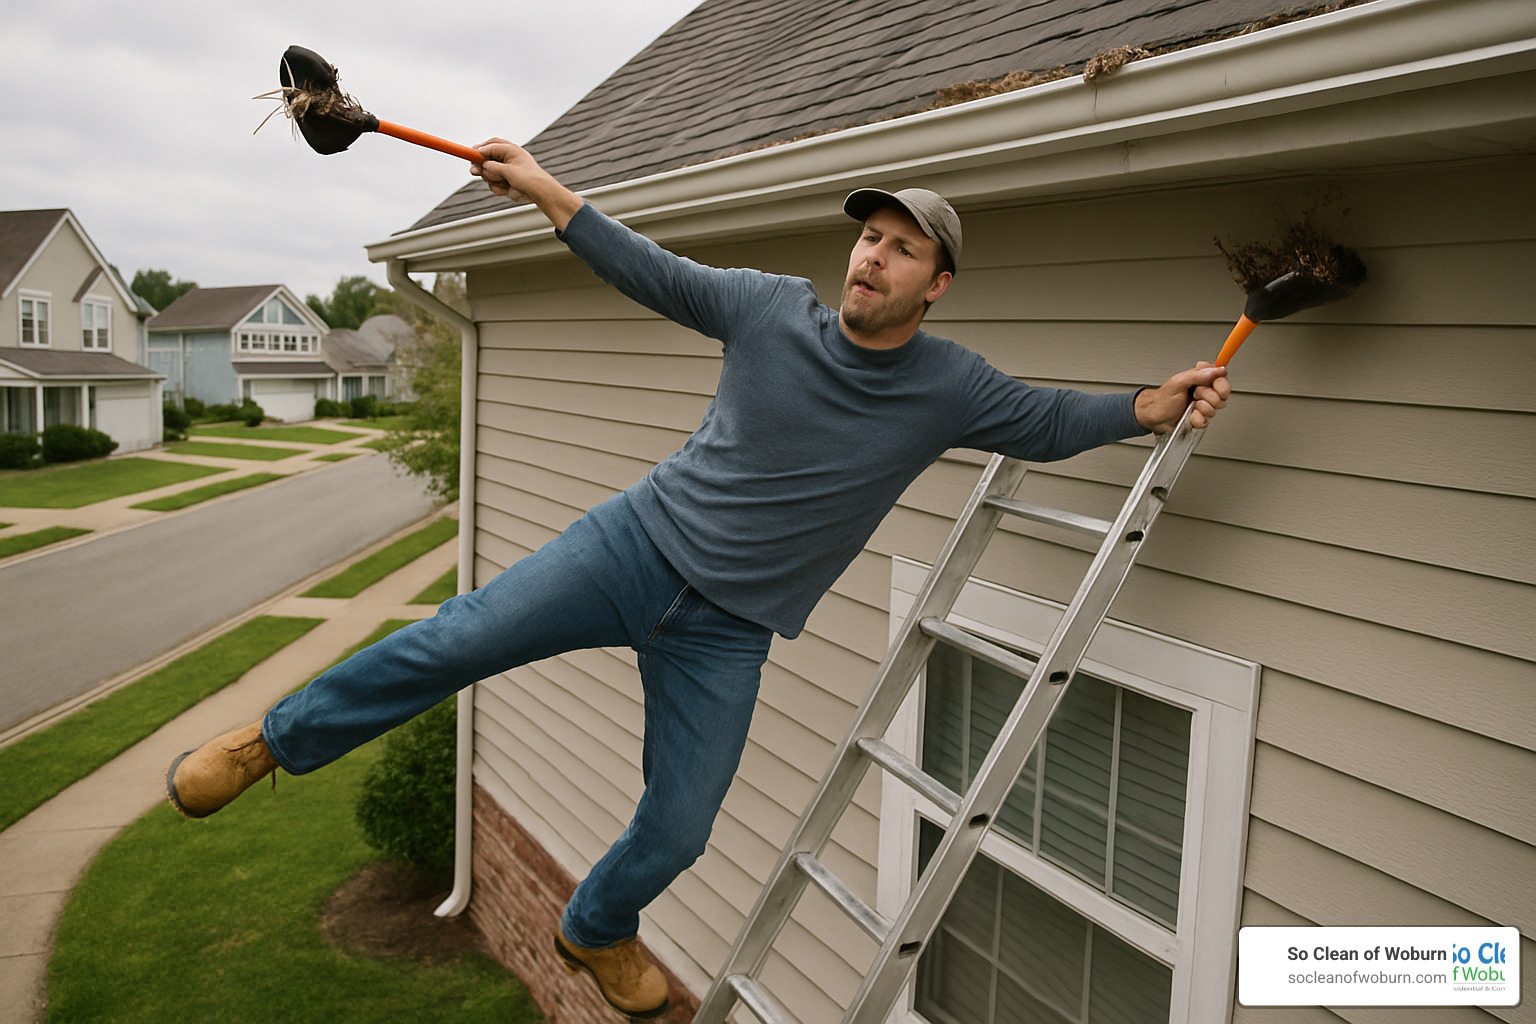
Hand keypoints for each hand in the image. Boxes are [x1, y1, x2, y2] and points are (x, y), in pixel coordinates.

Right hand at [469, 138, 583, 230]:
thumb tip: (481, 163)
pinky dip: (497, 187)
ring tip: (502, 183)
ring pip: (487, 173)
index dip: (479, 149)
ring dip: (491, 179)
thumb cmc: (529, 178)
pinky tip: (506, 190)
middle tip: (475, 171)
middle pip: (486, 158)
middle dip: (480, 166)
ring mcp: (505, 170)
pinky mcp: (504, 181)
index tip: (470, 154)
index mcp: (510, 150)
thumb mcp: (509, 170)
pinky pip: (493, 183)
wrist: (539, 194)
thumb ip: (493, 166)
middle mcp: (506, 159)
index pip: (491, 145)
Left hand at [1135, 362, 1230, 433]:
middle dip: (1208, 397)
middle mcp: (1205, 390)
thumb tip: (1218, 369)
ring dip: (1202, 409)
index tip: (1211, 386)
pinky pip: (1208, 421)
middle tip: (1194, 395)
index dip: (1220, 384)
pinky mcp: (1201, 417)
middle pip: (1222, 395)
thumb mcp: (1178, 382)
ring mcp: (1204, 404)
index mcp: (1201, 378)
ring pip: (1216, 409)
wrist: (1154, 417)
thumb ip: (1198, 374)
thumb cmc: (1162, 399)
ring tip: (1190, 406)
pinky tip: (1190, 416)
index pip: (1223, 378)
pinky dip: (1197, 419)